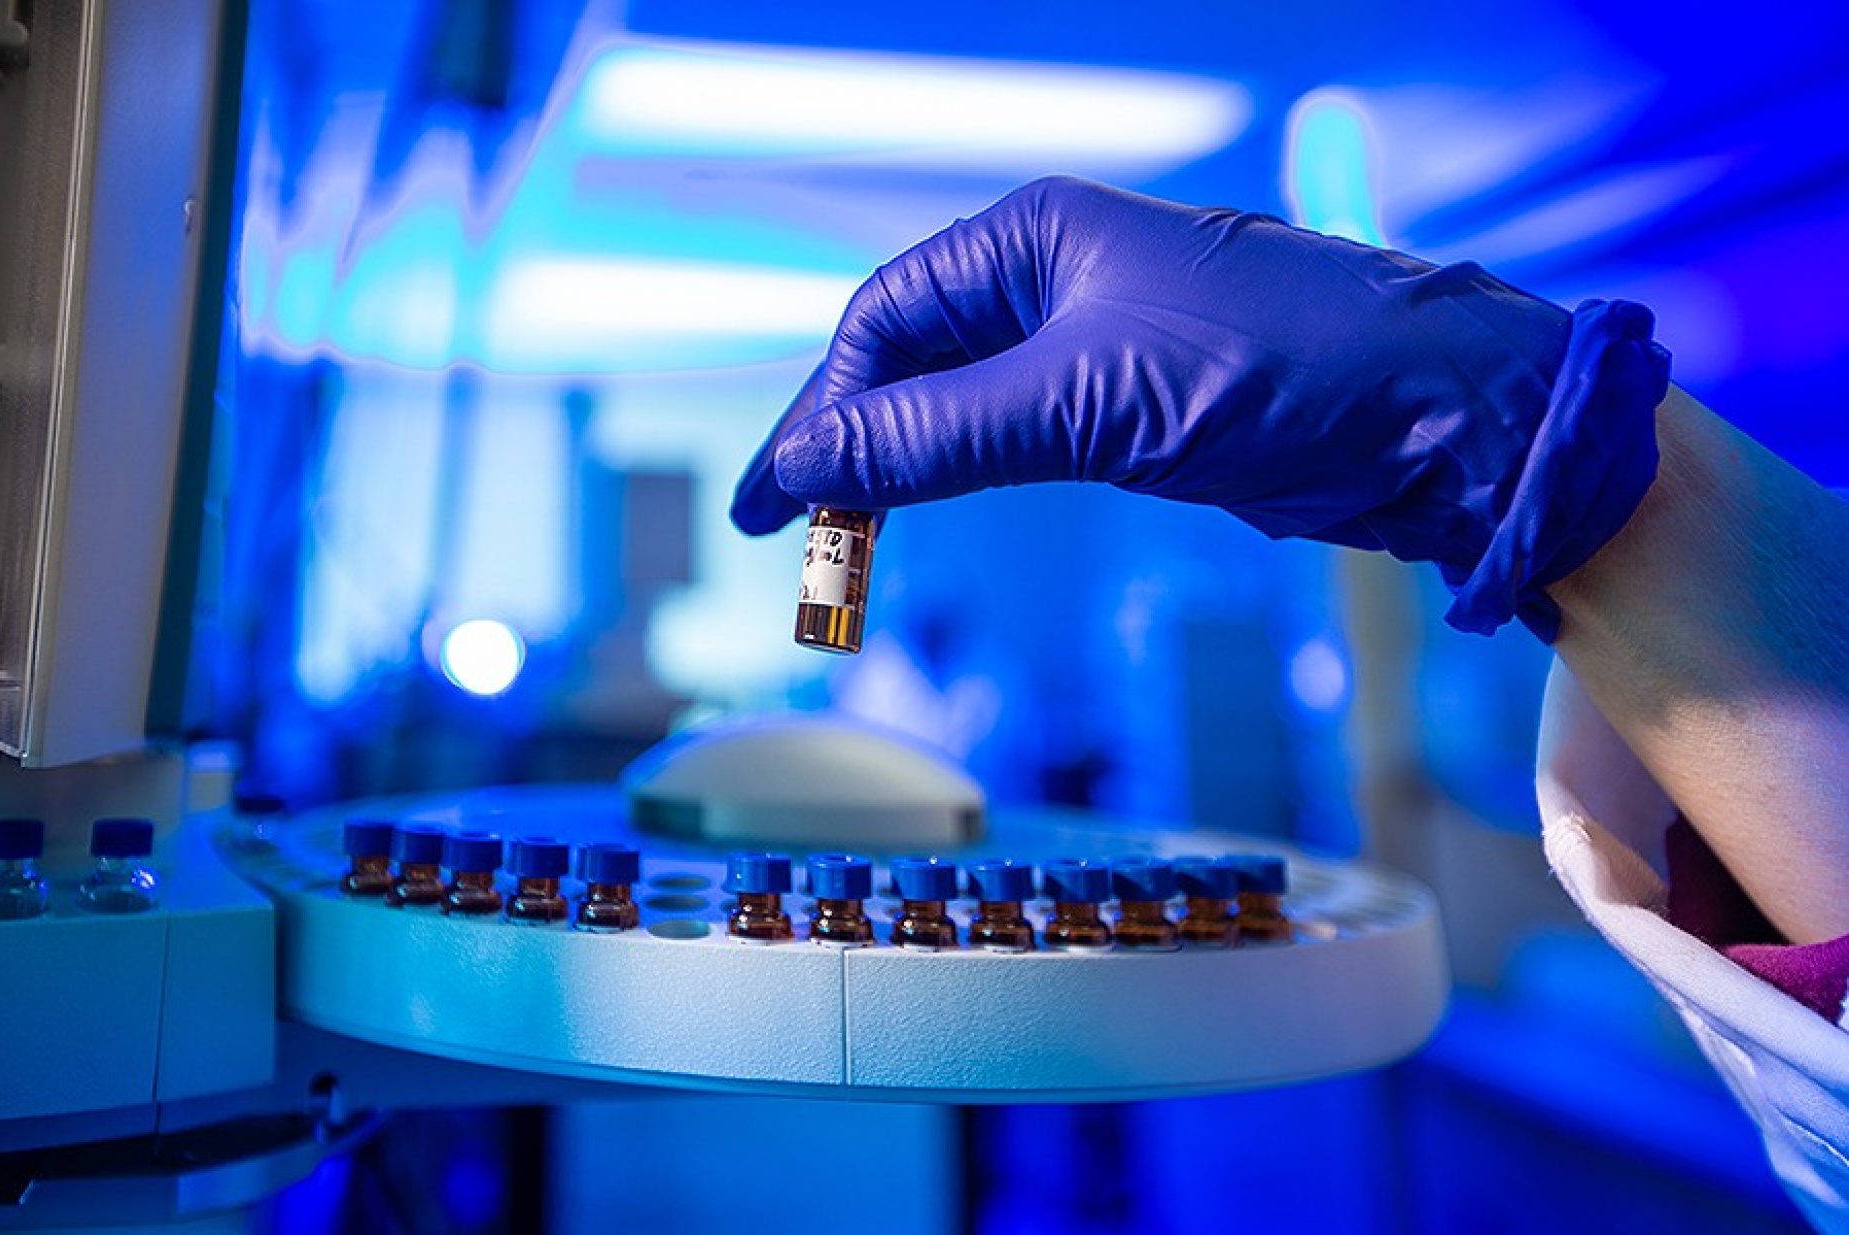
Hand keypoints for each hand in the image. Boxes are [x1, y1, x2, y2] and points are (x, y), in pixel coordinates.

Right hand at [731, 177, 1668, 636]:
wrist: (1434, 418)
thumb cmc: (1274, 368)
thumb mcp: (1084, 399)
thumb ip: (938, 433)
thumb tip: (806, 462)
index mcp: (1034, 237)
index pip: (885, 320)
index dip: (820, 409)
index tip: (773, 499)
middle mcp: (1055, 279)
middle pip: (909, 363)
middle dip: (846, 446)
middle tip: (790, 536)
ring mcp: (1093, 346)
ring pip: (957, 409)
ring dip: (895, 474)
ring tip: (839, 548)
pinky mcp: (1132, 411)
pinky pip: (1013, 443)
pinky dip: (959, 484)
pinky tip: (923, 519)